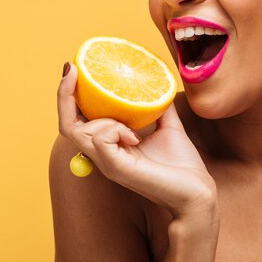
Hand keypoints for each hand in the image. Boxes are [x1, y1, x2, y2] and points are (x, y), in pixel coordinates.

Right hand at [57, 63, 217, 218]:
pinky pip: (99, 140)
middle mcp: (103, 155)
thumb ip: (159, 106)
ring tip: (131, 127)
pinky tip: (136, 136)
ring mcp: (107, 163)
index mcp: (111, 146)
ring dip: (104, 118)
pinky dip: (114, 129)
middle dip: (64, 96)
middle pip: (67, 125)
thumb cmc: (182, 166)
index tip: (75, 69)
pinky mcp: (116, 168)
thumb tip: (160, 83)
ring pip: (80, 131)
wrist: (197, 193)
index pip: (78, 120)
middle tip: (73, 71)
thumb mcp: (168, 126)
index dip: (70, 96)